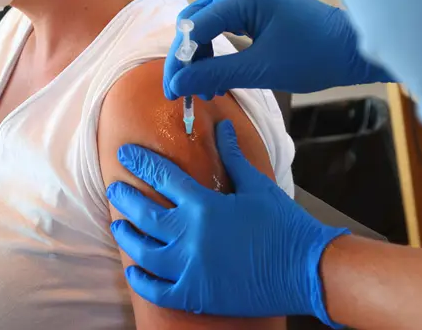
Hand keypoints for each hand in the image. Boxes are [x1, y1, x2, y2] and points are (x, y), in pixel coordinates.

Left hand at [107, 120, 348, 325]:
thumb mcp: (257, 186)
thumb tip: (222, 128)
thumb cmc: (284, 226)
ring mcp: (190, 268)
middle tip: (115, 189)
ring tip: (119, 226)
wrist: (306, 269)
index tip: (125, 153)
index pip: (162, 176)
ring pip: (144, 251)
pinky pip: (157, 289)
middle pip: (144, 213)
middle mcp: (190, 236)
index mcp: (204, 205)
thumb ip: (233, 157)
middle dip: (125, 197)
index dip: (141, 162)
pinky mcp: (196, 294)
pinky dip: (141, 279)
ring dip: (127, 236)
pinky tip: (134, 270)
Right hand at [163, 0, 391, 100]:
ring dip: (200, 56)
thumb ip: (215, 74)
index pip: (193, 27)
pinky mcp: (256, 5)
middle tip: (183, 92)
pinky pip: (223, 25)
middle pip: (195, 21)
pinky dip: (216, 50)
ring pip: (207, 24)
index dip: (179, 60)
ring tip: (204, 90)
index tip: (172, 91)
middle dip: (186, 58)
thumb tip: (177, 85)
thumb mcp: (260, 70)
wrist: (354, 49)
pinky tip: (217, 76)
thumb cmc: (314, 57)